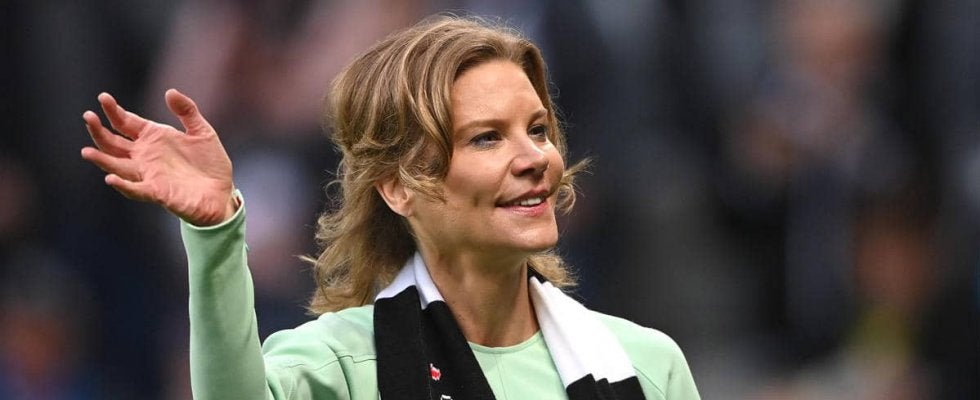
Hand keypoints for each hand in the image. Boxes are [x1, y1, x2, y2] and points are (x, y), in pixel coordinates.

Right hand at [81, 89, 236, 225]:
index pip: (125, 122)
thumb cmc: (210, 164)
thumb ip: (187, 111)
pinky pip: (136, 189)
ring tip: (86, 151)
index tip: (103, 97)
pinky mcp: (157, 192)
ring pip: (117, 166)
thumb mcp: (202, 132)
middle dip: (98, 130)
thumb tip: (170, 92)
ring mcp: (148, 174)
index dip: (113, 111)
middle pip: (113, 143)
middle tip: (88, 117)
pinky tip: (110, 178)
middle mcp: (145, 156)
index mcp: (153, 138)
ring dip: (102, 159)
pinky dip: (123, 185)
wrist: (222, 193)